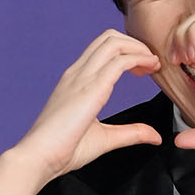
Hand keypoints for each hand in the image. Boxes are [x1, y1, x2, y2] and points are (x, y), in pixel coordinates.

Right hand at [14, 31, 161, 182]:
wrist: (40, 156)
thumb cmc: (62, 150)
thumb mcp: (104, 138)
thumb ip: (130, 133)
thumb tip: (154, 137)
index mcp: (76, 81)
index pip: (102, 49)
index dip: (127, 51)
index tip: (143, 67)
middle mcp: (78, 73)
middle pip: (109, 38)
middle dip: (135, 44)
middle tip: (151, 63)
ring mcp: (82, 77)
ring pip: (114, 42)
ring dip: (138, 48)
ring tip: (152, 64)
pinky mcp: (90, 88)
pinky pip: (119, 61)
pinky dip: (138, 58)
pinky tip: (149, 69)